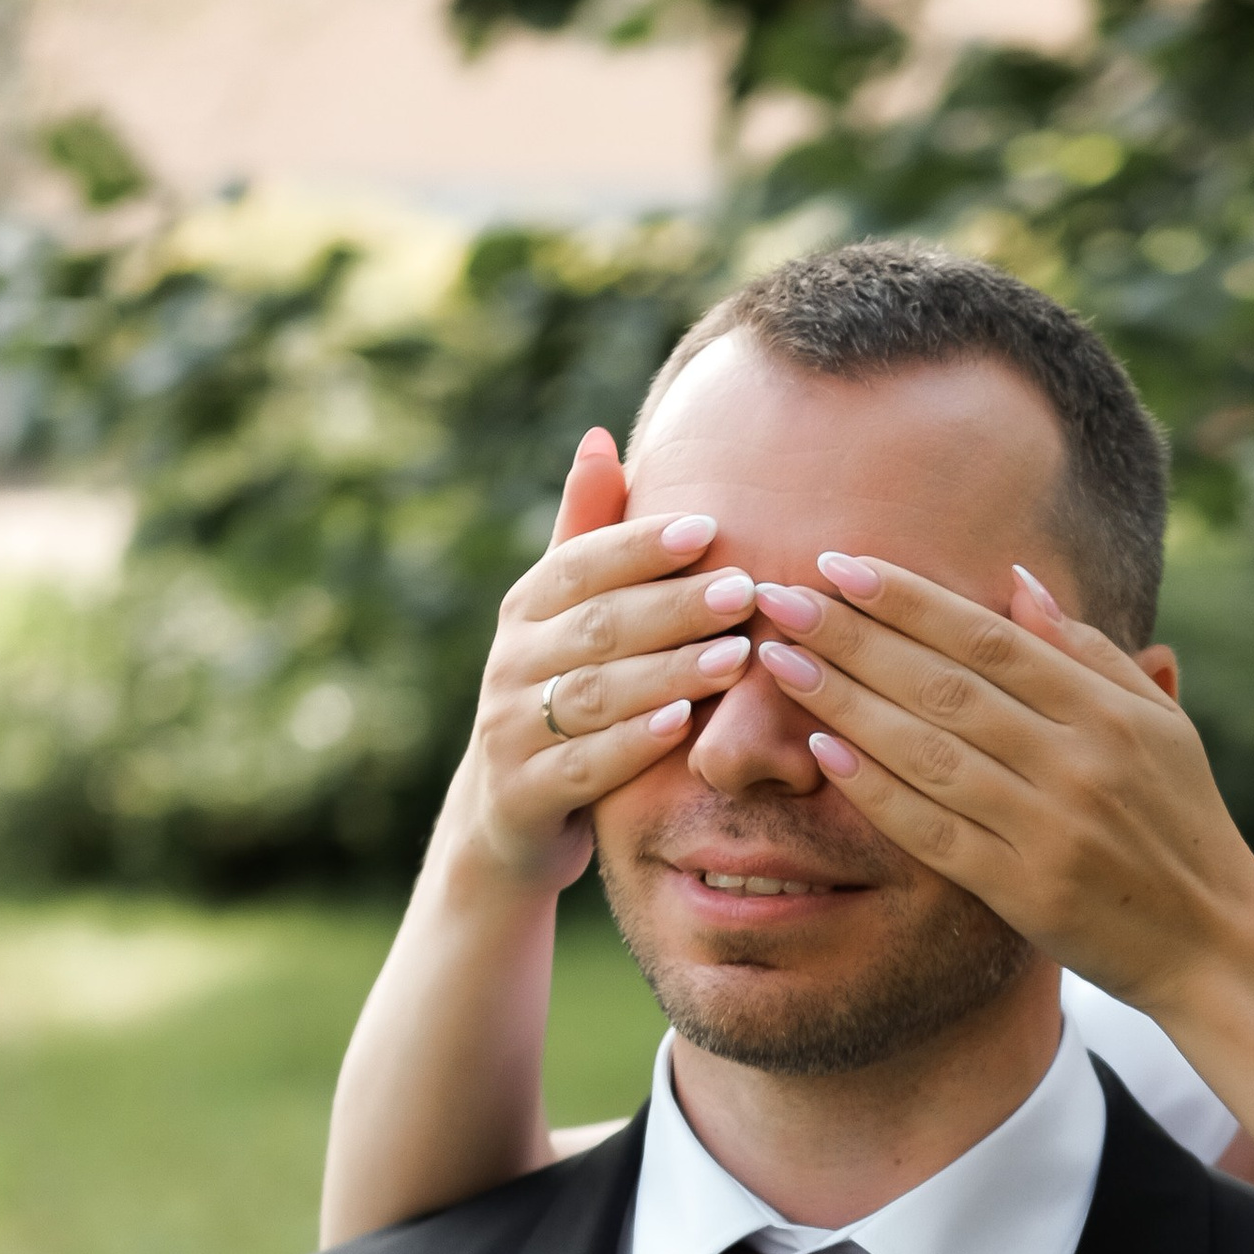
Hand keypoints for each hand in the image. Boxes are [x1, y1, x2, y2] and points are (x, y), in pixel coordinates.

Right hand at [444, 428, 763, 896]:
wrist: (509, 815)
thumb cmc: (561, 697)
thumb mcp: (566, 619)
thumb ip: (587, 537)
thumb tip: (601, 438)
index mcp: (527, 610)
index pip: (580, 564)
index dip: (641, 545)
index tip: (709, 528)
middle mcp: (510, 661)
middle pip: (596, 625)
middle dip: (672, 606)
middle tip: (744, 591)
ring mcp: (511, 728)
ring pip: (593, 693)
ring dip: (665, 672)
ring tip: (733, 656)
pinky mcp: (524, 792)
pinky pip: (583, 765)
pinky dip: (631, 743)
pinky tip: (682, 725)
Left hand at [749, 550, 1253, 1015]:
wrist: (1215, 941)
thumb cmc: (1182, 823)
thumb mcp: (1159, 724)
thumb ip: (1087, 652)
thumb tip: (1015, 581)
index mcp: (1110, 710)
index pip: (990, 638)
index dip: (910, 599)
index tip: (840, 564)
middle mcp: (1079, 760)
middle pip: (946, 684)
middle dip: (855, 636)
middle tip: (781, 598)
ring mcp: (1050, 827)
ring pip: (930, 751)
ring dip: (848, 702)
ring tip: (783, 662)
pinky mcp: (1027, 891)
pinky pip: (935, 832)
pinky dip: (879, 791)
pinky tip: (824, 751)